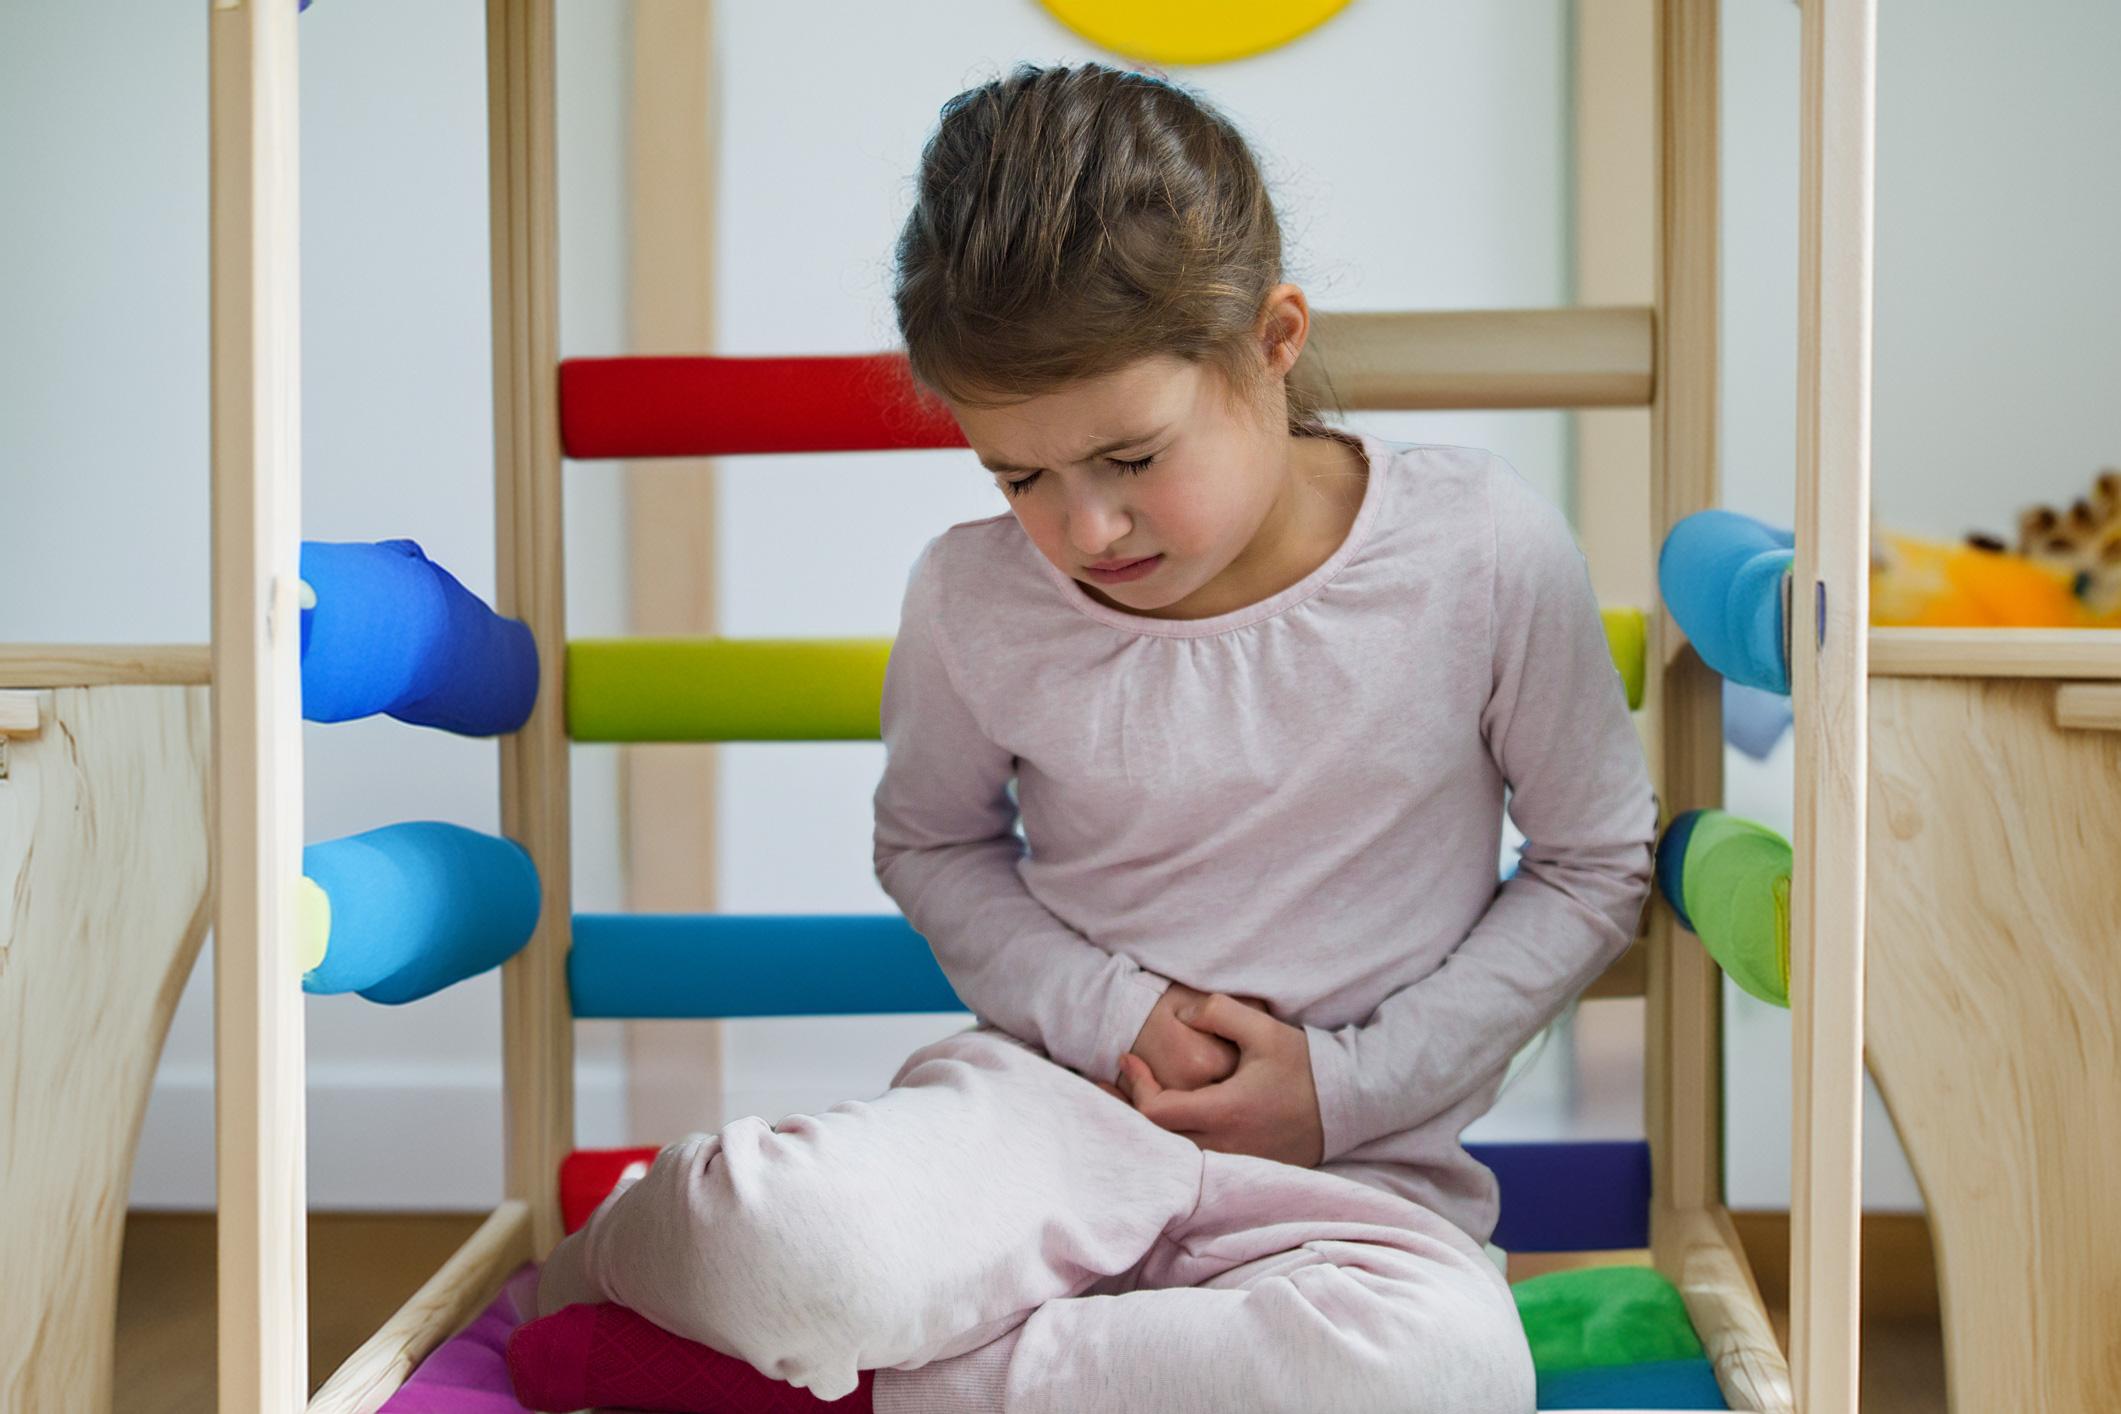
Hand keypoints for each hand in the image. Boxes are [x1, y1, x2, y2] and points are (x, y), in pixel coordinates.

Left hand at [1117, 992, 1324, 1167]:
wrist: (1347, 1102)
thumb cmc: (1304, 1065)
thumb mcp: (1263, 1028)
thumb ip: (1218, 1012)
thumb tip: (1182, 1016)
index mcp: (1225, 1113)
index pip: (1157, 1111)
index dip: (1134, 1085)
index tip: (1125, 1059)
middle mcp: (1225, 1147)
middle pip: (1155, 1142)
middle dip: (1123, 1112)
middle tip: (1103, 1087)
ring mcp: (1235, 1164)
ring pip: (1172, 1156)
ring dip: (1145, 1130)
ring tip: (1124, 1103)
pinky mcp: (1245, 1170)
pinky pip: (1194, 1164)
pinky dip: (1170, 1144)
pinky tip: (1161, 1124)